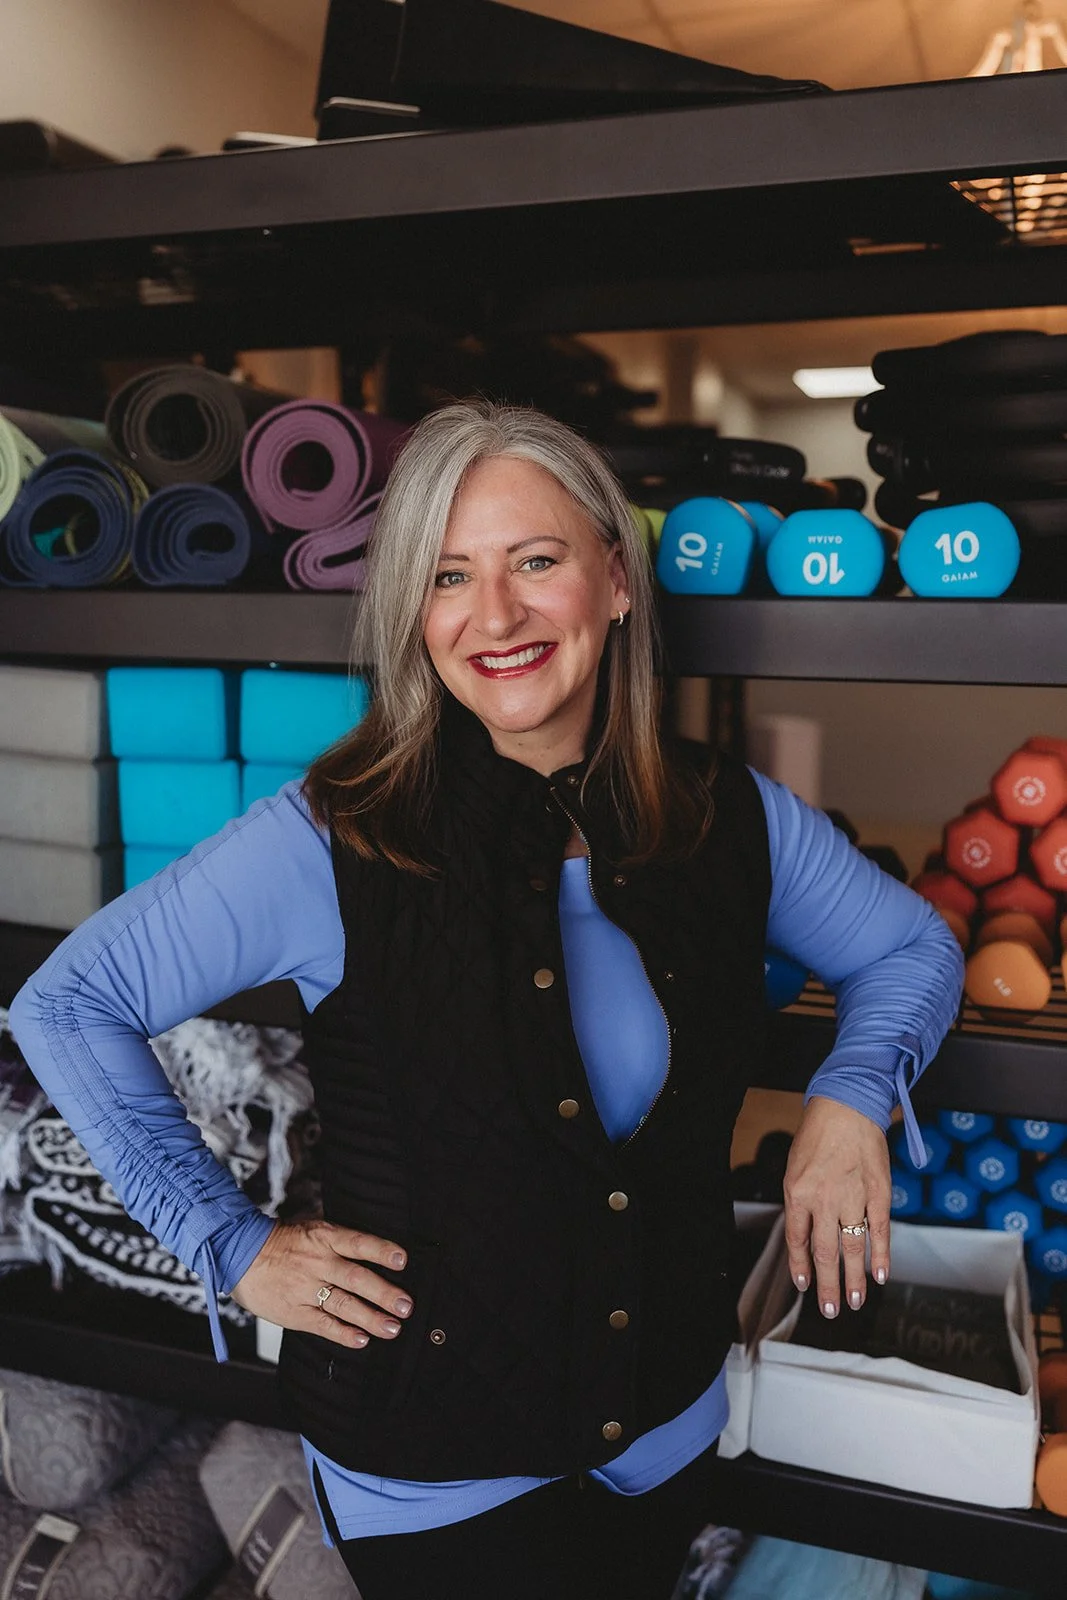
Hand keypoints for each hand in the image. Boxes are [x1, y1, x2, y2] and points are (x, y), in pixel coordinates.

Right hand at [230, 1219, 413, 1348]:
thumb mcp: (314, 1228)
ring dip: (371, 1318)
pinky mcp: (295, 1312)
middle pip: (356, 1279)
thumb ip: (342, 1240)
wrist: (241, 1254)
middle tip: (406, 1306)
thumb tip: (377, 1249)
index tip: (402, 1261)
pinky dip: (344, 1334)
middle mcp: (318, 1263)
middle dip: (384, 1294)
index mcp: (325, 1238)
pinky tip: (362, 1340)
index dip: (382, 1251)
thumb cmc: (284, 1241)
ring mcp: (306, 1288)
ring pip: (344, 1305)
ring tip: (393, 1328)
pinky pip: (323, 1325)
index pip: (359, 1243)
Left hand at [782, 1096, 890, 1318]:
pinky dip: (881, 1254)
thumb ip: (801, 1203)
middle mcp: (824, 1199)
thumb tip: (807, 1238)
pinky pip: (880, 1230)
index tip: (805, 1286)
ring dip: (854, 1280)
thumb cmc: (817, 1136)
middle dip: (827, 1286)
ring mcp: (853, 1197)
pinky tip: (880, 1275)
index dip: (801, 1266)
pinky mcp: (878, 1193)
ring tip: (854, 1303)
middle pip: (826, 1253)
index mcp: (797, 1193)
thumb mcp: (795, 1168)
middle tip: (830, 1311)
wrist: (847, 1106)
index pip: (798, 1240)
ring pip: (853, 1248)